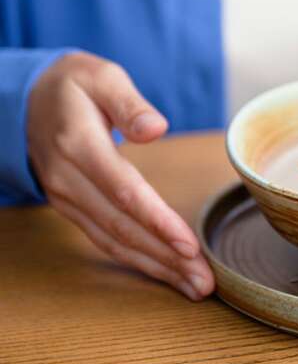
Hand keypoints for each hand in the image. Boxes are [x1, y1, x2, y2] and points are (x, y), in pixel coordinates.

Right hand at [27, 52, 214, 299]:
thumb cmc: (75, 85)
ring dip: (156, 267)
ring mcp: (67, 198)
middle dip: (166, 257)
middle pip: (123, 226)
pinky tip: (167, 273)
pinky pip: (106, 240)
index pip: (124, 191)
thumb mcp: (102, 77)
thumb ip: (130, 104)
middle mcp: (69, 179)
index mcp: (79, 145)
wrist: (26, 100)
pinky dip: (138, 261)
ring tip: (194, 286)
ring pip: (114, 241)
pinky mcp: (72, 208)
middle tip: (205, 281)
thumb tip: (156, 129)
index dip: (158, 221)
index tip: (190, 245)